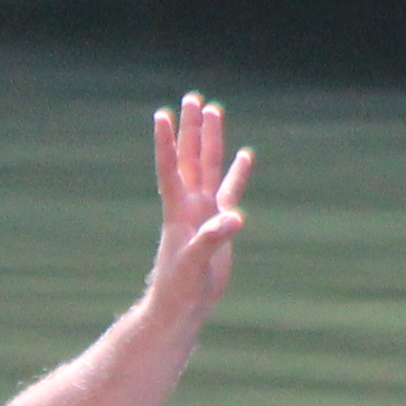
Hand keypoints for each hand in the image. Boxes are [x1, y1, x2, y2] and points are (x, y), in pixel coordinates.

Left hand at [142, 92, 250, 317]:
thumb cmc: (179, 289)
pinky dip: (236, 172)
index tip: (161, 116)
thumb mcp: (194, 266)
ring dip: (211, 140)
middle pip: (190, 157)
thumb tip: (234, 219)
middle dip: (191, 128)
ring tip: (214, 110)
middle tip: (192, 98)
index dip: (166, 143)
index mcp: (178, 211)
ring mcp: (204, 211)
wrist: (182, 306)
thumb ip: (210, 241)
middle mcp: (189, 204)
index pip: (170, 169)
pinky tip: (244, 154)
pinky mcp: (218, 223)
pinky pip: (229, 189)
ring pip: (209, 167)